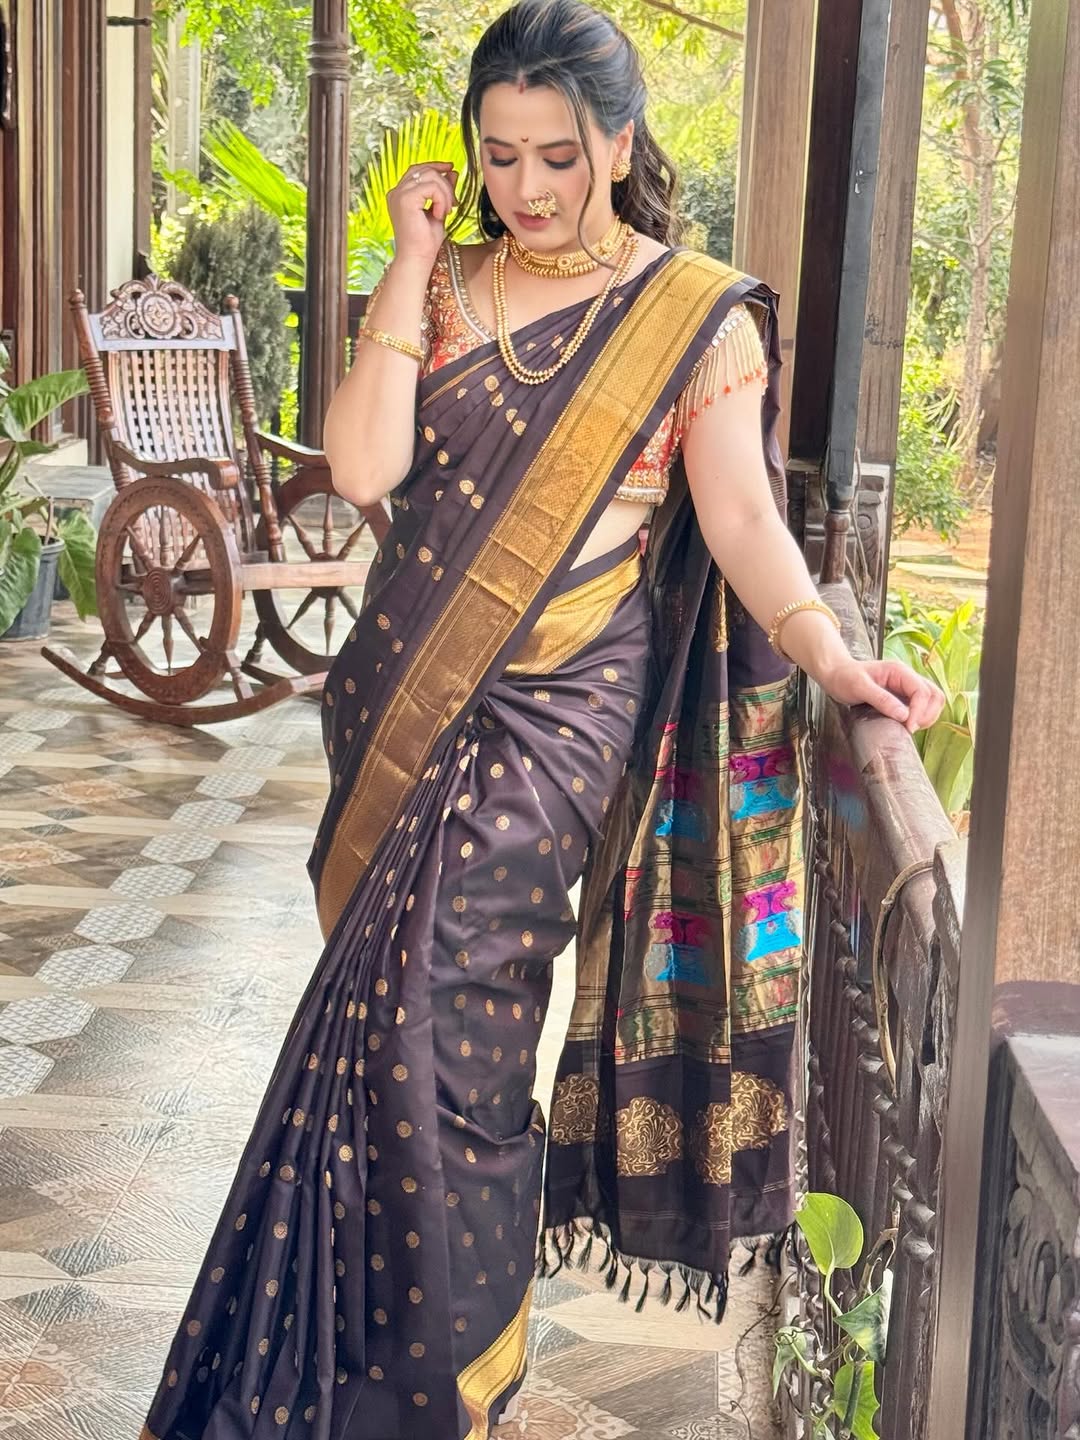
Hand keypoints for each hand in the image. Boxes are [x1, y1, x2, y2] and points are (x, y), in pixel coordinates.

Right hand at [387, 161, 458, 268]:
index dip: (435, 166)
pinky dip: (441, 199)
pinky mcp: (405, 199)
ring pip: (430, 176)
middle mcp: (396, 192)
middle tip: (453, 204)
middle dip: (444, 184)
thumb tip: (452, 171)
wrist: (418, 259)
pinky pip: (431, 187)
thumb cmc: (426, 242)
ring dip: (445, 193)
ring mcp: (399, 194)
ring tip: (446, 212)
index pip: (418, 170)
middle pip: (425, 170)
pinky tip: (440, 214)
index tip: (451, 169)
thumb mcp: (438, 210)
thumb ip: (442, 190)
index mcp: (400, 194)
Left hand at [818, 657, 945, 733]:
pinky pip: (922, 707)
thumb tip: (904, 716)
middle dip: (927, 714)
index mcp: (899, 671)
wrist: (835, 674)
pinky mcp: (903, 697)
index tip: (908, 727)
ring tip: (909, 728)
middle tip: (910, 729)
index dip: (919, 711)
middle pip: (934, 696)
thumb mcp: (859, 687)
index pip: (922, 691)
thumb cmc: (844, 677)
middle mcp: (907, 678)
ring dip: (926, 717)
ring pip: (932, 702)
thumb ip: (881, 699)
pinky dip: (920, 718)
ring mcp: (907, 687)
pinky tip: (906, 725)